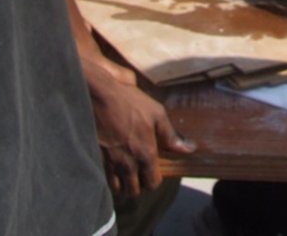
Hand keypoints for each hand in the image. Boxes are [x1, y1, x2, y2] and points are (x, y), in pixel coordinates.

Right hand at [81, 55, 195, 196]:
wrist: (98, 96)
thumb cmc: (129, 103)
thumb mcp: (156, 113)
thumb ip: (171, 135)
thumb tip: (189, 149)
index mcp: (146, 154)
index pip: (153, 184)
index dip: (154, 179)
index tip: (153, 169)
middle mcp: (128, 164)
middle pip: (134, 190)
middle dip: (139, 184)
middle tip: (139, 171)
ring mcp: (111, 164)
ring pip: (119, 188)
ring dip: (123, 183)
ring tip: (126, 170)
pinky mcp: (97, 159)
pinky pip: (105, 179)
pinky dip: (110, 177)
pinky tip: (113, 164)